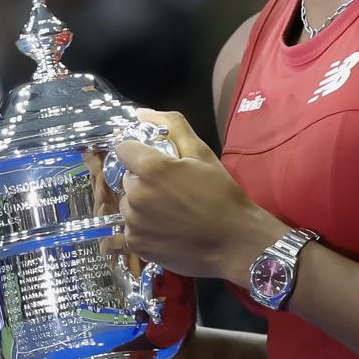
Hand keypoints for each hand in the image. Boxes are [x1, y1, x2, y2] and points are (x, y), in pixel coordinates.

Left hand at [112, 110, 282, 283]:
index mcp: (151, 169)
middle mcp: (136, 195)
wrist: (235, 241)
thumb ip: (172, 125)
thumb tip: (141, 113)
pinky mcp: (136, 244)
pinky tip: (167, 229)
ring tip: (171, 212)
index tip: (157, 163)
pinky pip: (131, 229)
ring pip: (128, 205)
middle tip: (172, 190)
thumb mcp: (202, 153)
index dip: (139, 153)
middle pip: (127, 179)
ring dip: (142, 205)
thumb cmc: (221, 194)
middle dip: (144, 181)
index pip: (123, 150)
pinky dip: (144, 228)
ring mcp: (134, 222)